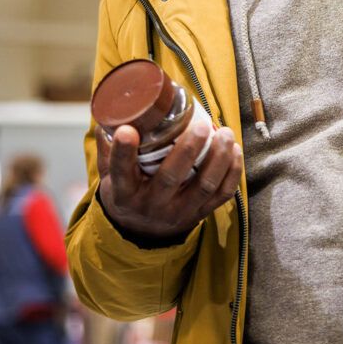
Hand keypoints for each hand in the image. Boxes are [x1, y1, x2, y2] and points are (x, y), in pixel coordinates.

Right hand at [96, 121, 243, 240]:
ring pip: (203, 187)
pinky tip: (234, 151)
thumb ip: (109, 147)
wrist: (141, 233)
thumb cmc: (127, 193)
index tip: (127, 130)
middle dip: (188, 150)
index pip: (119, 172)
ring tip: (225, 133)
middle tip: (201, 126)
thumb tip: (108, 110)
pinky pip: (221, 195)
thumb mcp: (110, 176)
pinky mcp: (199, 214)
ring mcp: (177, 212)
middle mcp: (151, 205)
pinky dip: (232, 172)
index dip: (123, 152)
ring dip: (218, 159)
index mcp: (123, 193)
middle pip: (170, 178)